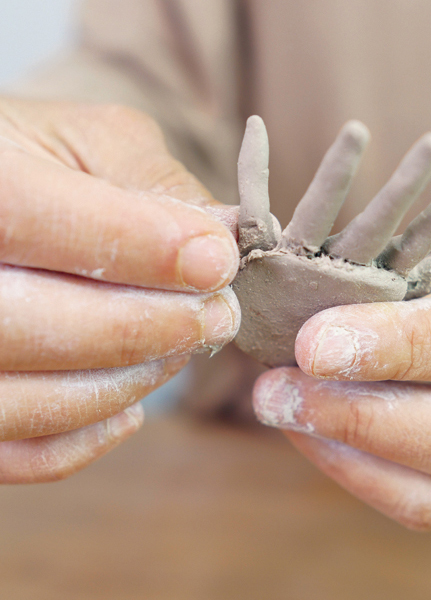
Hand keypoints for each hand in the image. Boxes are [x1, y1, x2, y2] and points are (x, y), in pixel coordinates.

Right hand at [0, 97, 239, 481]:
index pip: (28, 219)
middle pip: (40, 328)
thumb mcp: (90, 142)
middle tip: (220, 314)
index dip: (139, 247)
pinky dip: (90, 434)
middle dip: (154, 327)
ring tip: (187, 345)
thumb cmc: (41, 165)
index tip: (217, 261)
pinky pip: (23, 452)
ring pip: (36, 402)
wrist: (1, 204)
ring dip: (133, 380)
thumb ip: (154, 182)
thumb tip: (223, 240)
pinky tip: (132, 403)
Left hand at [233, 116, 430, 365]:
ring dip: (337, 170)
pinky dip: (253, 167)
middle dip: (406, 184)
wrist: (271, 360)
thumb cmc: (338, 324)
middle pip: (377, 224)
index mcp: (371, 288)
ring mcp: (295, 265)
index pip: (415, 243)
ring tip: (358, 130)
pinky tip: (255, 126)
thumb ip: (428, 277)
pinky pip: (252, 207)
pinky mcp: (257, 256)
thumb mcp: (388, 303)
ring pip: (319, 211)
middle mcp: (337, 275)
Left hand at [253, 260, 430, 529]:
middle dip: (351, 417)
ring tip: (282, 412)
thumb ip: (418, 301)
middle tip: (275, 391)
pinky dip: (357, 475)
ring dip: (342, 454)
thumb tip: (323, 323)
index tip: (314, 344)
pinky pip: (424, 510)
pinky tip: (315, 437)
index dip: (396, 347)